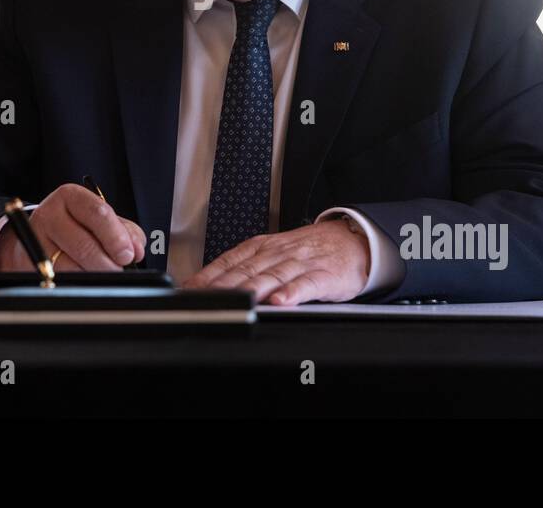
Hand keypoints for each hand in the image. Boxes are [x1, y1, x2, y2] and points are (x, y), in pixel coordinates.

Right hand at [0, 183, 145, 271]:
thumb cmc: (79, 227)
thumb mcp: (102, 221)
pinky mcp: (28, 264)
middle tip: (120, 272)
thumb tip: (136, 251)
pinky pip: (59, 280)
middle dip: (108, 264)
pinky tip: (86, 281)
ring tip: (103, 277)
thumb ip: (125, 232)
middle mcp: (48, 214)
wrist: (40, 236)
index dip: (116, 237)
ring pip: (71, 267)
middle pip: (84, 244)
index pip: (98, 213)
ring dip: (94, 277)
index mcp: (70, 196)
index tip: (128, 255)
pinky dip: (78, 284)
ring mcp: (34, 240)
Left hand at [181, 219, 369, 305]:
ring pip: (272, 275)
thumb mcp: (274, 252)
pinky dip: (292, 292)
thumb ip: (247, 267)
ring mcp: (301, 263)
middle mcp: (278, 252)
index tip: (189, 289)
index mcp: (263, 247)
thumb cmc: (310, 251)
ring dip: (253, 289)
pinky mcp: (324, 275)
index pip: (230, 260)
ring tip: (238, 301)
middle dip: (222, 286)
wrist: (352, 240)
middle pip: (246, 270)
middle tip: (203, 299)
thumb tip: (210, 284)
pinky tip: (281, 302)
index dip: (208, 275)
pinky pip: (306, 284)